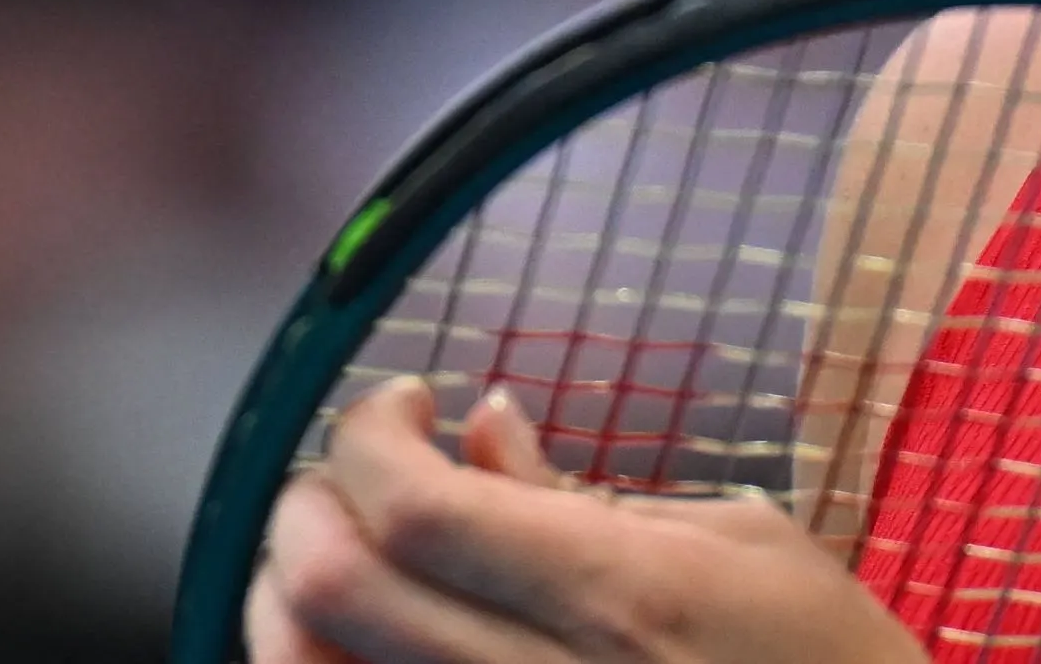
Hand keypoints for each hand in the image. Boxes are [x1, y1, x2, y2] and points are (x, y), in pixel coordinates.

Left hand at [247, 378, 924, 663]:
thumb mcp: (751, 550)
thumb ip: (596, 495)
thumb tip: (485, 428)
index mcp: (621, 598)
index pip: (415, 504)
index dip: (371, 434)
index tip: (407, 403)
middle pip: (333, 588)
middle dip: (311, 503)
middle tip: (354, 470)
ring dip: (290, 597)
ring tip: (343, 553)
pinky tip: (362, 637)